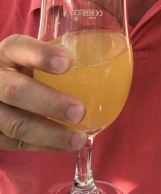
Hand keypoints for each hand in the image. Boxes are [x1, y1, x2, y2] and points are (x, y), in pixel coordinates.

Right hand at [0, 35, 86, 151]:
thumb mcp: (33, 56)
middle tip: (79, 111)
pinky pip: (17, 144)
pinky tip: (67, 146)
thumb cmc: (26, 70)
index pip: (20, 47)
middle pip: (16, 91)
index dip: (41, 54)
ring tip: (79, 138)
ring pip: (15, 124)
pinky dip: (45, 146)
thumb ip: (60, 56)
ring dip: (51, 133)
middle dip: (49, 103)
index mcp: (7, 53)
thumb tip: (117, 60)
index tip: (67, 63)